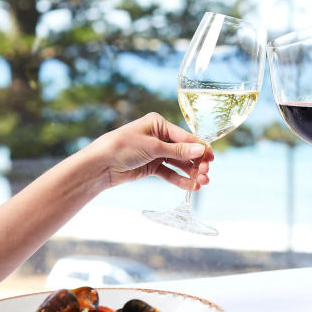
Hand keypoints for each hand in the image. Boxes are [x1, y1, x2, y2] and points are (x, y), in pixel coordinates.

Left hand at [86, 112, 213, 189]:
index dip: (199, 148)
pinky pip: (170, 173)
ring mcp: (156, 152)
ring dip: (190, 173)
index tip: (211, 159)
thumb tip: (201, 149)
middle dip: (196, 163)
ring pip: (179, 163)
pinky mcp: (152, 166)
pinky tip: (191, 186)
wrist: (100, 165)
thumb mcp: (152, 147)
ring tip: (202, 183)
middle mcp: (159, 137)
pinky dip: (180, 180)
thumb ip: (178, 150)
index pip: (185, 137)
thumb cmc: (123, 147)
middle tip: (205, 173)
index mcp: (159, 124)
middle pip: (184, 151)